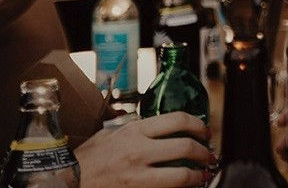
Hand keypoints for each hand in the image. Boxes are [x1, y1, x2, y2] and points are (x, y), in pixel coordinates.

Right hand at [76, 112, 212, 187]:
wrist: (65, 183)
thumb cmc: (84, 161)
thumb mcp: (108, 135)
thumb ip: (131, 128)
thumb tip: (152, 123)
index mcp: (134, 132)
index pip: (178, 120)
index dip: (199, 125)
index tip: (205, 132)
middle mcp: (138, 152)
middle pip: (186, 147)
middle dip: (204, 153)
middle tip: (209, 156)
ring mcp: (138, 176)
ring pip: (181, 175)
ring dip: (198, 175)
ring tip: (203, 175)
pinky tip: (185, 187)